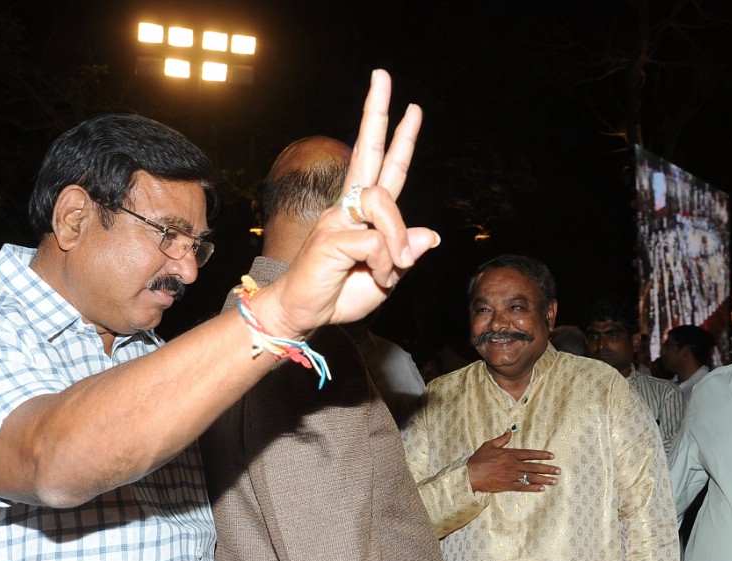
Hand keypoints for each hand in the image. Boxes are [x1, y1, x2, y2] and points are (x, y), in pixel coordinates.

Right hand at [257, 71, 438, 337]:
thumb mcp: (386, 276)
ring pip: (385, 205)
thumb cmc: (338, 295)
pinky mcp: (331, 238)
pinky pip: (377, 242)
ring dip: (398, 240)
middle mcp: (348, 208)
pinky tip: (379, 277)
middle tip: (382, 75)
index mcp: (361, 214)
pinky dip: (386, 264)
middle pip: (368, 153)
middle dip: (377, 113)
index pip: (385, 169)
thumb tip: (431, 235)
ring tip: (392, 269)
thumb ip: (404, 254)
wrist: (300, 315)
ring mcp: (337, 219)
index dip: (400, 140)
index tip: (411, 108)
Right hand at [467, 429, 557, 492]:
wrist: (471, 475)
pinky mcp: (508, 485)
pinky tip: (542, 489)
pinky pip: (523, 487)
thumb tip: (509, 431)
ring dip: (544, 479)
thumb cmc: (478, 459)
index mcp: (510, 454)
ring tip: (554, 481)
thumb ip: (501, 439)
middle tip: (558, 470)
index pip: (530, 454)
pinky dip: (533, 488)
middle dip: (547, 468)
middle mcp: (513, 465)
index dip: (541, 455)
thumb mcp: (489, 445)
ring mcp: (511, 476)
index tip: (552, 456)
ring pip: (531, 477)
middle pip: (534, 466)